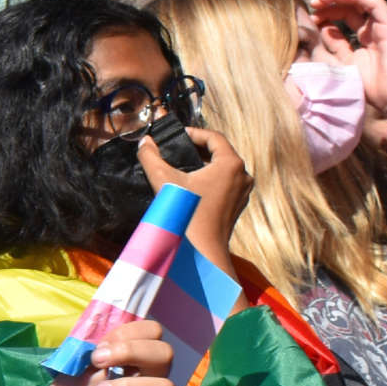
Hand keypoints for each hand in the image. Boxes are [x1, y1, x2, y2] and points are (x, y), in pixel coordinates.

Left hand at [31, 319, 179, 385]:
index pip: (152, 333)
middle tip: (99, 363)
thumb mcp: (75, 368)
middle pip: (165, 354)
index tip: (99, 348)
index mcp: (131, 361)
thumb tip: (113, 338)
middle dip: (132, 351)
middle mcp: (146, 381)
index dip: (129, 333)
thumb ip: (97, 350)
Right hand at [139, 124, 251, 257]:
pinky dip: (210, 179)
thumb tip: (143, 142)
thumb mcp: (163, 180)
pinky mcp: (237, 206)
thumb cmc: (185, 214)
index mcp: (231, 164)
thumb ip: (151, 157)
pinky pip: (225, 184)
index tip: (177, 136)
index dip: (194, 133)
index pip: (214, 137)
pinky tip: (191, 185)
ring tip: (182, 165)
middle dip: (198, 148)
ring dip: (204, 164)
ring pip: (223, 168)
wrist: (200, 252)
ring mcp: (242, 192)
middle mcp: (242, 175)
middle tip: (177, 148)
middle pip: (220, 152)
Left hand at [309, 0, 386, 111]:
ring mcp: (383, 25)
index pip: (347, 16)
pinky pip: (372, 0)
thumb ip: (334, 46)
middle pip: (352, 5)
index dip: (328, 12)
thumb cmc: (370, 87)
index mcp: (366, 37)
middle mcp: (375, 28)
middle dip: (331, 1)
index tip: (311, 17)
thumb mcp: (343, 63)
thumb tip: (321, 29)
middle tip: (312, 4)